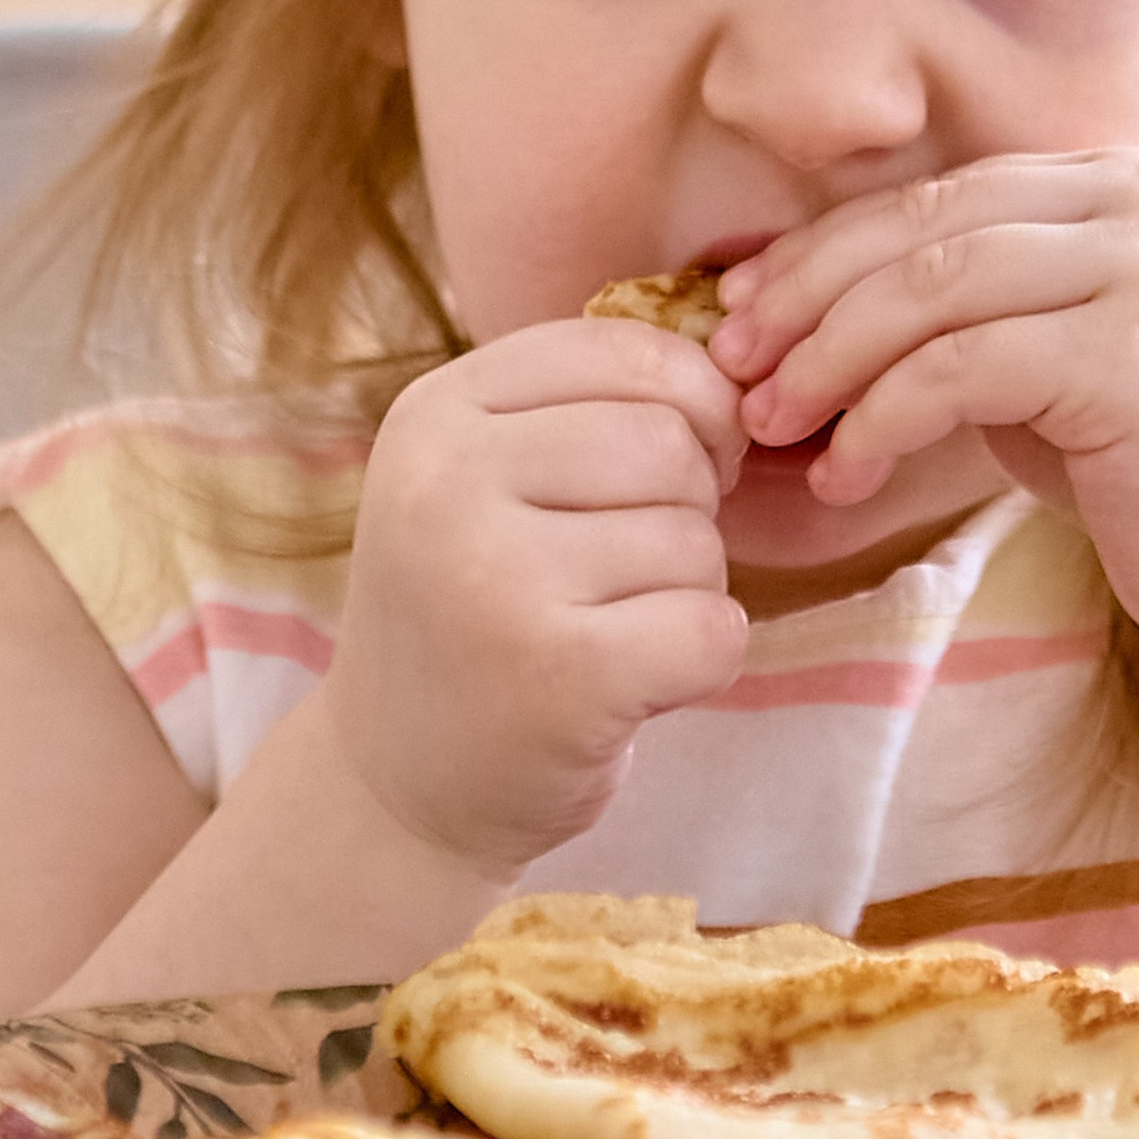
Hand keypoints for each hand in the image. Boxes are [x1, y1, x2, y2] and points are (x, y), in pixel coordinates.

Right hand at [324, 319, 749, 876]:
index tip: (665, 469)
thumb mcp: (492, 477)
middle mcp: (447, 483)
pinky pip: (714, 628)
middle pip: (671, 442)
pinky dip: (704, 658)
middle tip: (622, 572)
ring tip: (606, 629)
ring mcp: (496, 580)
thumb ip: (594, 406)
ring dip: (688, 589)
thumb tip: (742, 370)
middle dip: (687, 507)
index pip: (628, 349)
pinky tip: (634, 683)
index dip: (690, 405)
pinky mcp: (560, 677)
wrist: (396, 789)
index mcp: (436, 411)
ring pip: (697, 539)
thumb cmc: (479, 611)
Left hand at [709, 150, 1138, 653]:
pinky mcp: (1137, 356)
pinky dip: (882, 419)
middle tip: (734, 372)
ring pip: (933, 291)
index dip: (820, 252)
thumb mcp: (1041, 353)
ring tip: (773, 427)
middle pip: (922, 231)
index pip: (933, 199)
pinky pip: (963, 369)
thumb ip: (955, 310)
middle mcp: (1138, 202)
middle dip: (807, 302)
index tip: (740, 311)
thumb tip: (787, 314)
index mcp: (1112, 182)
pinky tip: (846, 474)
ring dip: (830, 363)